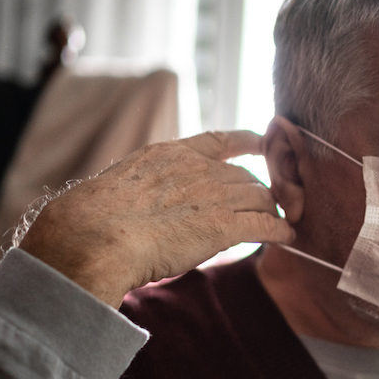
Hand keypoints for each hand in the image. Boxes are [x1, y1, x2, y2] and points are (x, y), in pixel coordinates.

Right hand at [19, 131, 293, 307]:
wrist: (94, 236)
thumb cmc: (91, 222)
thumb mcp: (119, 187)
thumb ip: (142, 189)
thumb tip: (135, 208)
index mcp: (169, 155)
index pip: (218, 139)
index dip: (247, 140)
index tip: (262, 141)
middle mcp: (197, 170)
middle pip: (246, 178)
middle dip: (259, 193)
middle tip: (266, 210)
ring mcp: (213, 196)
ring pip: (261, 198)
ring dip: (271, 213)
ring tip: (278, 226)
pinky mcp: (224, 226)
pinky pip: (266, 224)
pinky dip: (280, 231)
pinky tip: (287, 239)